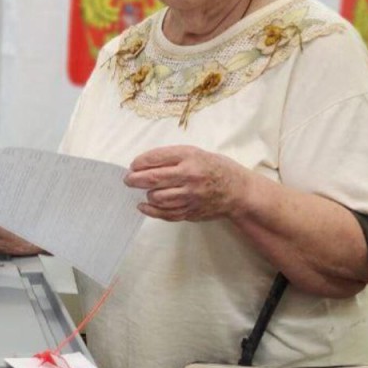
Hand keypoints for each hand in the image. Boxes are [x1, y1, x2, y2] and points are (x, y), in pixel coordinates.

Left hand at [124, 145, 249, 221]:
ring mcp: (191, 196)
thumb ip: (171, 157)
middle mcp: (190, 176)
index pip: (156, 158)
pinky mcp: (191, 211)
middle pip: (153, 179)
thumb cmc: (214, 168)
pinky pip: (166, 213)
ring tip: (147, 190)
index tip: (133, 165)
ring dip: (147, 194)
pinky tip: (144, 206)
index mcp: (190, 157)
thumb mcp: (195, 153)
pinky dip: (151, 210)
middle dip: (134, 179)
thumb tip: (142, 164)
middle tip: (128, 179)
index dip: (139, 163)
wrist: (238, 190)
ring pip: (157, 198)